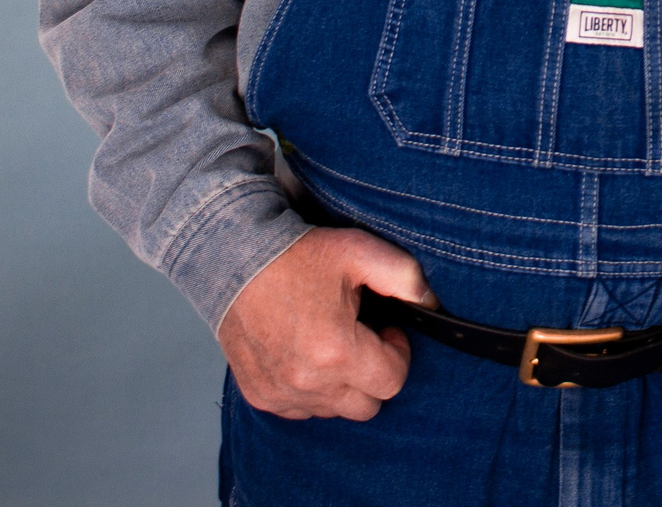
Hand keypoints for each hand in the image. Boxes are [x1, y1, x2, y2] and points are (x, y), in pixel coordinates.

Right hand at [216, 225, 435, 420]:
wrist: (232, 258)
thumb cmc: (296, 255)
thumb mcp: (358, 250)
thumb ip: (404, 277)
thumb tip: (429, 303)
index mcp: (336, 351)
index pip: (392, 382)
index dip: (397, 353)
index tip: (385, 329)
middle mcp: (307, 382)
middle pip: (367, 405)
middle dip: (373, 374)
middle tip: (361, 338)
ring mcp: (280, 393)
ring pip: (334, 410)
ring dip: (341, 385)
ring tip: (329, 342)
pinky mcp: (260, 395)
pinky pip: (301, 411)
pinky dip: (309, 391)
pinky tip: (304, 355)